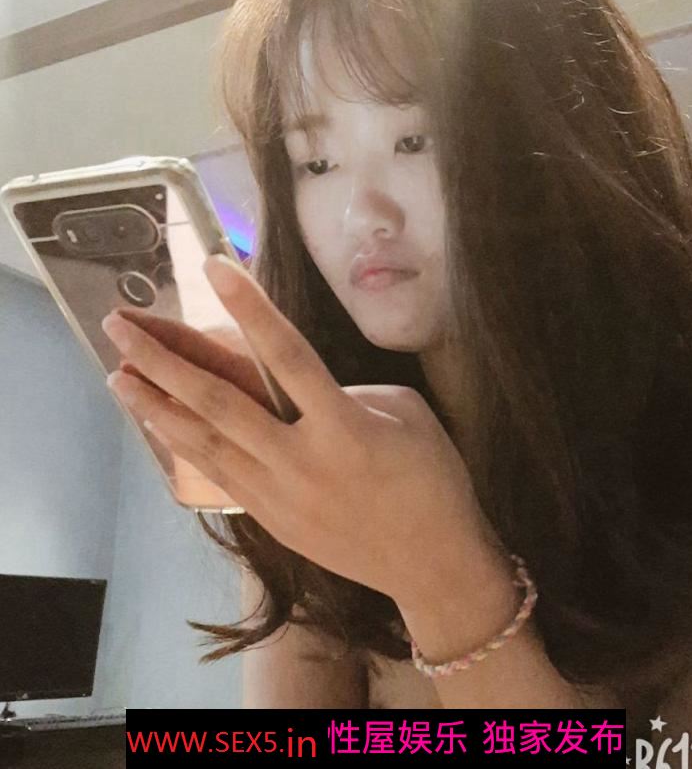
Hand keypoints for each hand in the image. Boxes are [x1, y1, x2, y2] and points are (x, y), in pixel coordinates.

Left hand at [101, 254, 496, 608]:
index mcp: (344, 428)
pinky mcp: (269, 520)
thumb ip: (349, 394)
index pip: (286, 354)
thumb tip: (302, 389)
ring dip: (155, 406)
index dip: (249, 308)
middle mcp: (299, 460)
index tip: (214, 267)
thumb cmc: (432, 480)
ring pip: (203, 443)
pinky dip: (183, 444)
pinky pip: (217, 473)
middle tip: (119, 327)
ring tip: (116, 375)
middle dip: (163, 361)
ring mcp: (278, 495)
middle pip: (218, 402)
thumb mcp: (405, 415)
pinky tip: (159, 423)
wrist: (432, 565)